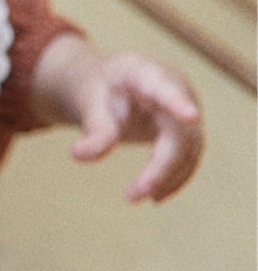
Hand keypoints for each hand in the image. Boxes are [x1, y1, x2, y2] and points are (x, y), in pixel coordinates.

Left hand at [31, 33, 203, 202]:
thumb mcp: (89, 102)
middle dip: (161, 167)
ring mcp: (186, 108)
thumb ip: (94, 127)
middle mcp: (174, 88)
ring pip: (188, 149)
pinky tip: (154, 196)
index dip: (178, 102)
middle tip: (134, 195)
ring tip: (135, 197)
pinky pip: (187, 157)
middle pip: (179, 132)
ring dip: (167, 178)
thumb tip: (79, 156)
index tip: (191, 116)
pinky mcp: (187, 129)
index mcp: (145, 72)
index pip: (165, 88)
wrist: (109, 85)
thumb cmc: (100, 89)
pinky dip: (172, 178)